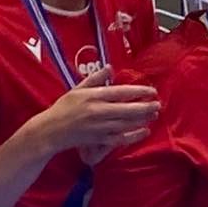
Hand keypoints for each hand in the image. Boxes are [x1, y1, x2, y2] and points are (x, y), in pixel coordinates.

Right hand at [33, 69, 158, 156]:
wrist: (49, 131)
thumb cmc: (63, 108)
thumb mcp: (77, 89)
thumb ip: (96, 78)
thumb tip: (111, 67)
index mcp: (93, 96)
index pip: (121, 92)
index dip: (139, 91)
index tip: (152, 91)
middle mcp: (97, 111)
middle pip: (127, 109)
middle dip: (146, 107)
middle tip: (158, 104)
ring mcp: (98, 127)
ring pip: (127, 124)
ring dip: (143, 119)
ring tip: (155, 114)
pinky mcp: (98, 140)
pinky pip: (120, 138)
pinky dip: (134, 135)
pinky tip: (145, 131)